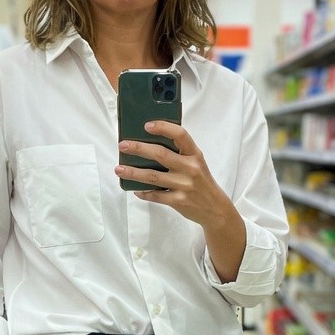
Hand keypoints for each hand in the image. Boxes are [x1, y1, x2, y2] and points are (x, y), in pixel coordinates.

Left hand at [116, 121, 231, 229]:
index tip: (147, 125)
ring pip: (153, 176)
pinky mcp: (178, 201)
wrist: (215, 208)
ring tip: (119, 169)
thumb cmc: (201, 181)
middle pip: (160, 154)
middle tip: (123, 146)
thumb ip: (180, 153)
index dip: (163, 127)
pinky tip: (135, 189)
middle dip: (138, 148)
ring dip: (133, 172)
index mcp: (194, 154)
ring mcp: (184, 185)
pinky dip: (143, 192)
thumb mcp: (196, 163)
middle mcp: (190, 168)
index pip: (180, 135)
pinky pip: (155, 195)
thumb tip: (150, 145)